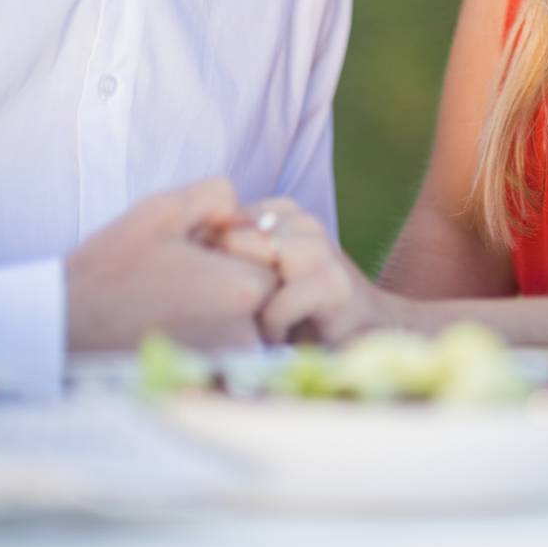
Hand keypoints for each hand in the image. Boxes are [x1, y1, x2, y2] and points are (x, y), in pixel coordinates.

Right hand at [66, 178, 279, 353]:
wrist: (63, 330)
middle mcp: (245, 334)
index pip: (276, 257)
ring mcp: (229, 365)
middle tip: (185, 274)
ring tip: (175, 298)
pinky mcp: (209, 384)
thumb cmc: (110, 268)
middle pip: (266, 291)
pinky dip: (210, 333)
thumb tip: (242, 212)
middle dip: (236, 275)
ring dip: (223, 305)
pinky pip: (230, 349)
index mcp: (242, 289)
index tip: (200, 250)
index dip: (240, 246)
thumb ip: (217, 196)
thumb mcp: (162, 208)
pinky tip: (172, 322)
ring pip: (249, 321)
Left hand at [216, 199, 405, 345]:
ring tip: (263, 324)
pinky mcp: (335, 284)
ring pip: (255, 273)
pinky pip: (276, 304)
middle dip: (228, 283)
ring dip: (253, 306)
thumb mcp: (257, 276)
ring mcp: (321, 249)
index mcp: (281, 210)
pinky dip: (272, 327)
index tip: (218, 290)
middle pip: (231, 244)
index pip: (219, 222)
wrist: (366, 334)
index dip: (210, 260)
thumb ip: (229, 257)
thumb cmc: (297, 312)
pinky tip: (284, 335)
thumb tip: (181, 253)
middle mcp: (302, 221)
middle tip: (242, 311)